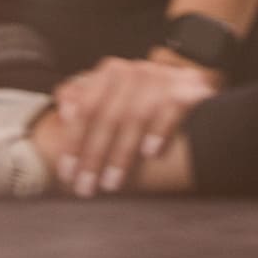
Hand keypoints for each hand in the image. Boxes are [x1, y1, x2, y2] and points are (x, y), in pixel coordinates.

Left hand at [53, 53, 219, 196]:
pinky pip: (170, 109)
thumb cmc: (146, 102)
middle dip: (93, 155)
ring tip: (111, 181)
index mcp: (110, 74)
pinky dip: (158, 131)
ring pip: (134, 117)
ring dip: (120, 153)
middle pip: (106, 116)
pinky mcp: (189, 89)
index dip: (73, 141)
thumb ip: (84, 101)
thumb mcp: (112, 100)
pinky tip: (150, 153)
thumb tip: (64, 111)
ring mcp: (161, 79)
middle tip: (86, 185)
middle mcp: (133, 73)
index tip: (67, 171)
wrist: (194, 91)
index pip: (84, 108)